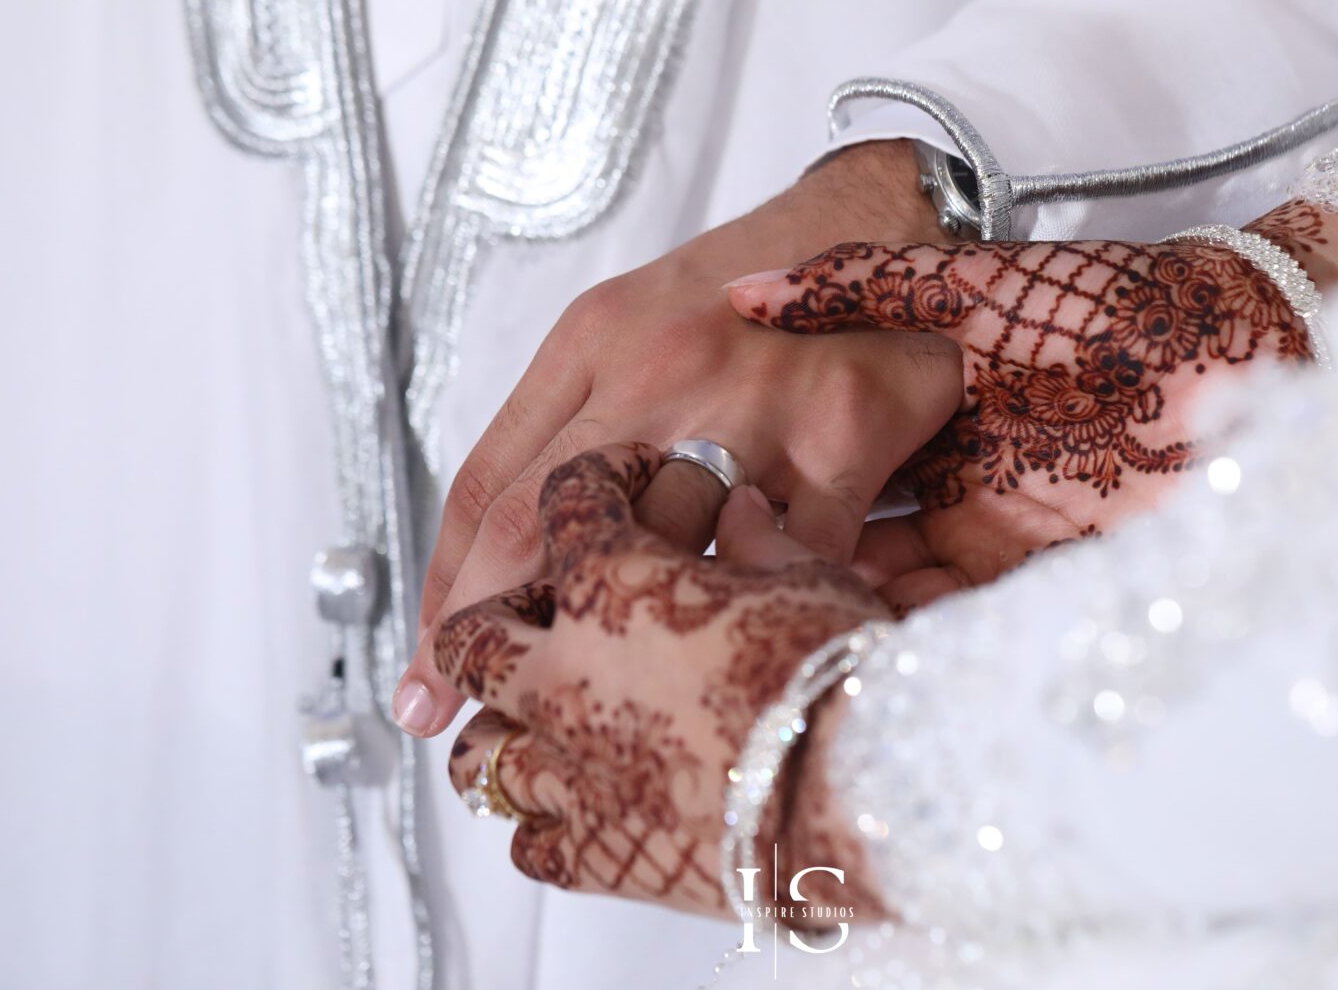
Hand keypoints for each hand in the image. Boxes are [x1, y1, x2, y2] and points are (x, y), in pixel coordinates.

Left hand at [395, 141, 959, 736]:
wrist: (876, 224)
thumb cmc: (747, 286)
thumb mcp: (622, 324)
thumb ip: (558, 418)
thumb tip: (489, 545)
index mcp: (595, 342)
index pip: (492, 483)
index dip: (446, 592)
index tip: (424, 676)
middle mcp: (660, 372)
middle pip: (551, 525)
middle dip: (506, 632)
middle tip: (477, 719)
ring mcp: (753, 404)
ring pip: (660, 553)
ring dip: (622, 643)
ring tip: (590, 714)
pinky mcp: (843, 435)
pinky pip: (788, 557)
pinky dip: (757, 614)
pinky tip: (730, 663)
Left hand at [437, 443, 887, 916]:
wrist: (866, 786)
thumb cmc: (844, 672)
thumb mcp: (812, 576)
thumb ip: (760, 540)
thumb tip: (743, 513)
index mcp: (613, 582)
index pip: (561, 503)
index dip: (587, 486)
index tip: (603, 490)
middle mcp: (566, 671)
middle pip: (471, 636)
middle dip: (486, 620)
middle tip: (520, 616)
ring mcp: (572, 766)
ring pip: (479, 751)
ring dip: (496, 731)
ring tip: (521, 724)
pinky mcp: (597, 852)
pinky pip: (531, 842)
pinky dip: (540, 824)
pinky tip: (569, 809)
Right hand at [729, 201, 1337, 609]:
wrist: (1249, 341)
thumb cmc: (1114, 299)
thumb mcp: (976, 284)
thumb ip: (864, 284)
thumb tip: (741, 291)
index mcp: (926, 411)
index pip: (822, 463)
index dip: (767, 489)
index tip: (707, 511)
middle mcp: (954, 484)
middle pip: (852, 540)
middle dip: (796, 565)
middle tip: (736, 584)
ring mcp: (1001, 540)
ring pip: (897, 595)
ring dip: (846, 611)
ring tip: (787, 622)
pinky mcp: (1052, 586)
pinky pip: (967, 629)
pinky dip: (916, 642)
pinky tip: (867, 645)